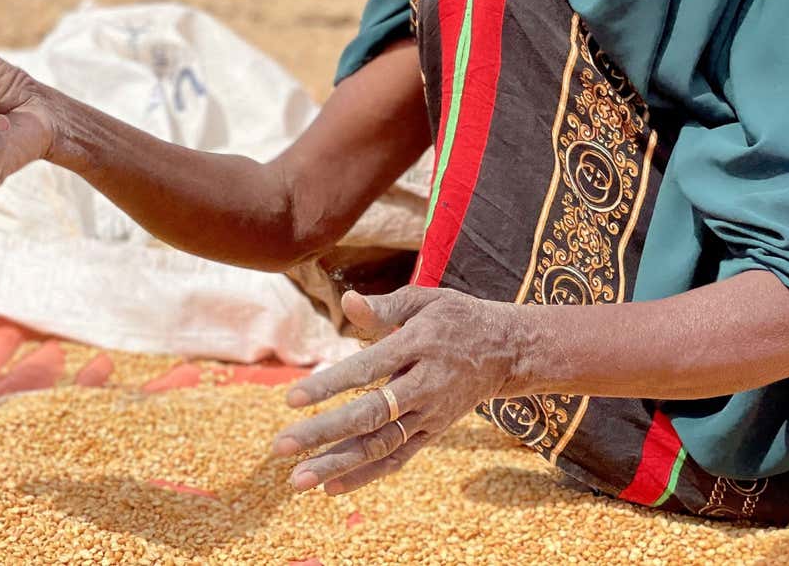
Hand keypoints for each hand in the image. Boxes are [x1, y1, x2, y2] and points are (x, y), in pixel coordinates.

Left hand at [271, 287, 532, 495]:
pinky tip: (330, 487)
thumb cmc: (457, 318)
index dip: (331, 384)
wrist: (508, 351)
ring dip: (339, 463)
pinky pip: (398, 458)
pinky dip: (366, 475)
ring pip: (382, 444)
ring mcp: (430, 414)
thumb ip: (385, 306)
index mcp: (420, 345)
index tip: (291, 398)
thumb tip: (347, 301)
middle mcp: (425, 385)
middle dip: (324, 432)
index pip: (369, 368)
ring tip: (298, 479)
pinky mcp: (433, 431)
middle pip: (371, 414)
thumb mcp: (427, 300)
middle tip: (281, 446)